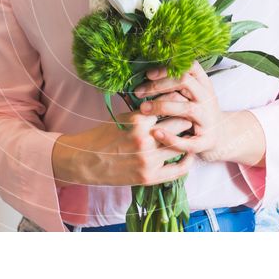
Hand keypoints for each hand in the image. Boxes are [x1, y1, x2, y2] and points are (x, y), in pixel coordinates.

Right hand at [52, 110, 193, 186]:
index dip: (179, 102)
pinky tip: (189, 154)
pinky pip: (178, 170)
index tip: (185, 101)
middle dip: (187, 118)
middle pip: (180, 124)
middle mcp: (145, 139)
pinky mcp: (148, 177)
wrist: (85, 161)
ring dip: (187, 138)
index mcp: (138, 120)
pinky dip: (187, 161)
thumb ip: (145, 112)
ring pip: (180, 145)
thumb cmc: (103, 135)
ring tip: (192, 133)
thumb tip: (168, 103)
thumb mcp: (122, 116)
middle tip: (193, 116)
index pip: (170, 105)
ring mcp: (148, 160)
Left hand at [134, 60, 224, 158]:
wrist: (222, 138)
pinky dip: (171, 137)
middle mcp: (208, 99)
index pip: (188, 68)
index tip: (148, 75)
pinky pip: (188, 140)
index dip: (168, 68)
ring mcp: (208, 119)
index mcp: (204, 85)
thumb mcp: (193, 94)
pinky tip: (156, 134)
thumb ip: (176, 85)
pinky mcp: (206, 141)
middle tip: (138, 92)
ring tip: (143, 109)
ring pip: (186, 108)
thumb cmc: (198, 113)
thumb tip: (146, 76)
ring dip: (162, 107)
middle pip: (185, 82)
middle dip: (159, 86)